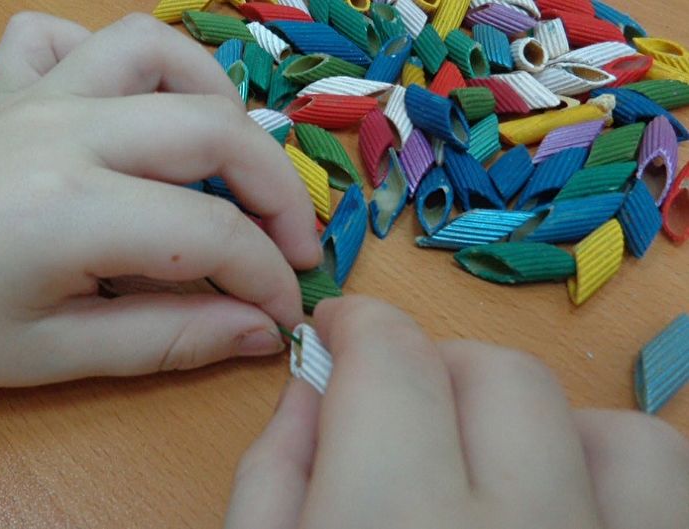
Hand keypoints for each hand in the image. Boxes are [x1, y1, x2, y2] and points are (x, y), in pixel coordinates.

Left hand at [0, 12, 320, 388]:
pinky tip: (132, 115)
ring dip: (215, 99)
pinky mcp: (11, 89)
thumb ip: (171, 339)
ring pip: (155, 48)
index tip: (284, 311)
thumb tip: (259, 331)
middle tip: (292, 244)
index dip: (268, 275)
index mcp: (71, 209)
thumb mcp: (58, 357)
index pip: (214, 231)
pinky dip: (121, 63)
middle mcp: (64, 131)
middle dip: (278, 189)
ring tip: (229, 162)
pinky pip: (73, 37)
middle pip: (213, 126)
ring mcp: (35, 97)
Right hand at [225, 296, 688, 528]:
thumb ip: (270, 474)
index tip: (342, 332)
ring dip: (551, 431)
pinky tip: (572, 511)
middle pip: (503, 378)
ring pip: (621, 437)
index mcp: (395, 523)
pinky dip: (622, 485)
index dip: (360, 325)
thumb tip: (310, 385)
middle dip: (440, 372)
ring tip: (500, 476)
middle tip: (405, 416)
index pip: (393, 360)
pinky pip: (674, 497)